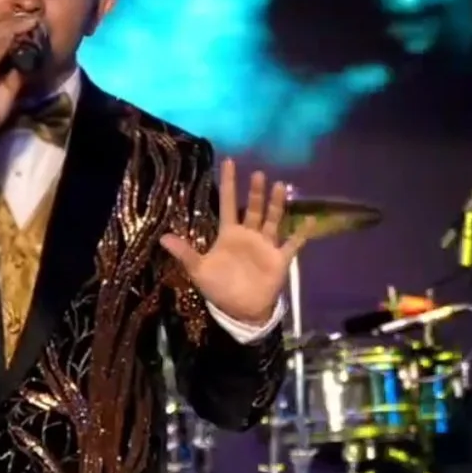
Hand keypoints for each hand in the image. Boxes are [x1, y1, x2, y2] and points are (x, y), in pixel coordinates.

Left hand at [159, 162, 304, 326]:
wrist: (241, 310)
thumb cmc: (220, 288)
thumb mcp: (199, 270)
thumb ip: (185, 253)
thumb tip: (162, 238)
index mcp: (230, 234)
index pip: (229, 203)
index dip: (229, 184)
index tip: (229, 162)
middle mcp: (249, 235)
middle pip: (254, 208)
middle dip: (256, 192)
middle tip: (258, 174)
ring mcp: (266, 246)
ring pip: (273, 220)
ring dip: (276, 204)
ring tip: (280, 186)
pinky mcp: (279, 259)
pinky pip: (292, 244)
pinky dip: (301, 234)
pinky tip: (309, 221)